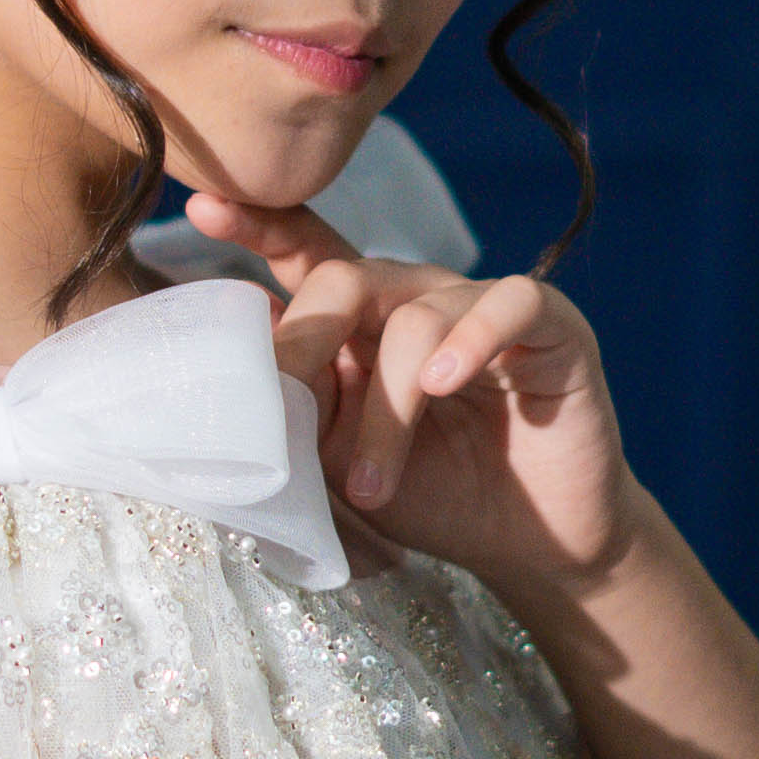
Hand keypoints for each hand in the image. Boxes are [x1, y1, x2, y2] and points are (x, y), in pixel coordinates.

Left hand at [176, 193, 634, 604]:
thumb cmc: (435, 496)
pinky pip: (507, 303)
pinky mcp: (554, 326)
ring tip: (370, 486)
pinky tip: (441, 384)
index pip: (310, 253)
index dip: (262, 227)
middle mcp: (422, 297)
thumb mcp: (343, 459)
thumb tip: (242, 352)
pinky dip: (468, 340)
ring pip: (417, 318)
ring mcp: (486, 305)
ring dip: (385, 410)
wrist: (534, 548)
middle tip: (288, 406)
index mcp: (366, 320)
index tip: (205, 209)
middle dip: (308, 341)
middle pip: (348, 278)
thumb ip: (302, 404)